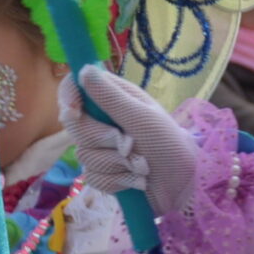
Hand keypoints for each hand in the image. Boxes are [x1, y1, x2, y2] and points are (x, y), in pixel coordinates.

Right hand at [56, 65, 196, 215]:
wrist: (184, 183)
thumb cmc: (168, 142)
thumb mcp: (142, 117)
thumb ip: (111, 97)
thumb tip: (84, 70)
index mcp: (113, 99)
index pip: (75, 89)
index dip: (68, 97)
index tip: (74, 111)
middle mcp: (103, 120)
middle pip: (76, 126)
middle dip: (103, 140)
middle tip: (130, 144)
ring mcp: (102, 148)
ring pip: (85, 155)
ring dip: (117, 164)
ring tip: (142, 166)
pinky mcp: (104, 173)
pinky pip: (94, 177)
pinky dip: (117, 181)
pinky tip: (137, 181)